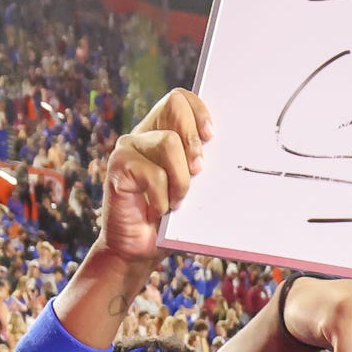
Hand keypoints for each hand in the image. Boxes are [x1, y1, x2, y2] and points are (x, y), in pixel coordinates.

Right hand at [98, 89, 209, 263]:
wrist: (138, 252)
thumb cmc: (169, 222)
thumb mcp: (194, 192)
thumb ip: (202, 169)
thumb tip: (233, 156)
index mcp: (162, 133)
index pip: (181, 99)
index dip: (199, 111)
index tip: (211, 136)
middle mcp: (144, 134)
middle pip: (175, 106)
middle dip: (193, 139)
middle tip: (198, 172)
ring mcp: (129, 148)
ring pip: (169, 143)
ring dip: (181, 180)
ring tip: (175, 202)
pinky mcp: (118, 166)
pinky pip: (153, 173)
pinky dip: (162, 198)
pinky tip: (158, 212)